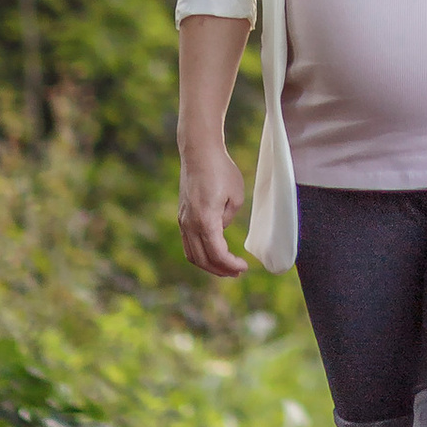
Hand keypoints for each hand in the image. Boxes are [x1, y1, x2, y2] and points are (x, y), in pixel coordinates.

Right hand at [177, 139, 247, 277]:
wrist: (199, 153)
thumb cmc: (221, 171)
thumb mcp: (236, 196)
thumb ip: (228, 219)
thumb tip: (220, 230)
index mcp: (205, 221)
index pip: (217, 254)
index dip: (230, 265)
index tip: (244, 267)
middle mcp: (190, 224)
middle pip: (202, 260)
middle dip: (220, 270)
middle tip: (237, 272)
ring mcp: (183, 221)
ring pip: (192, 254)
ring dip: (208, 264)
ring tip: (225, 267)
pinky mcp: (182, 216)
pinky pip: (188, 243)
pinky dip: (200, 253)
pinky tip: (213, 252)